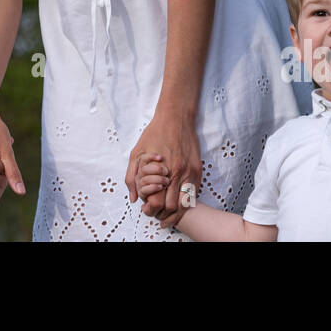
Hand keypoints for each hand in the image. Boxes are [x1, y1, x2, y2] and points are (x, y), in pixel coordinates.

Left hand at [125, 112, 200, 229]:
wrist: (176, 118)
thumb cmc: (154, 134)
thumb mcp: (136, 153)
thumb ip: (132, 177)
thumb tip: (133, 198)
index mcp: (161, 171)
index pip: (158, 202)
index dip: (152, 209)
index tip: (148, 209)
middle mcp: (177, 174)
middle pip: (172, 206)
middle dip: (164, 213)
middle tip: (158, 213)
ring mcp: (190, 172)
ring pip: (185, 203)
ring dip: (177, 210)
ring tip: (168, 211)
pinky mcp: (198, 170)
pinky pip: (194, 193)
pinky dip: (186, 200)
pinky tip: (179, 200)